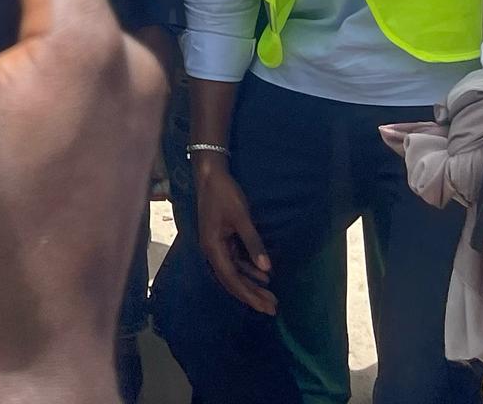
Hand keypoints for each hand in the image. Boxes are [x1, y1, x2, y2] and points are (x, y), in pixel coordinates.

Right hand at [195, 162, 274, 314]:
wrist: (210, 174)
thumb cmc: (224, 194)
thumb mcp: (241, 217)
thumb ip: (253, 243)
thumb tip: (267, 269)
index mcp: (213, 248)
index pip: (232, 279)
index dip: (250, 295)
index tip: (266, 306)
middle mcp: (212, 251)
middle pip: (232, 280)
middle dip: (252, 295)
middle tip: (272, 308)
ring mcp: (216, 246)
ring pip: (234, 272)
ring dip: (251, 284)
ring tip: (270, 296)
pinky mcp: (222, 239)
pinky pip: (235, 261)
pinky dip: (249, 269)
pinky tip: (263, 274)